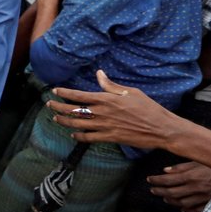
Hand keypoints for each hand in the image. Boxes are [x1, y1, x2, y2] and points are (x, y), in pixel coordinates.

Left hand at [49, 69, 173, 148]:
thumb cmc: (148, 107)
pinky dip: (79, 136)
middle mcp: (102, 113)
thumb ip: (111, 85)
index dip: (65, 93)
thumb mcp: (130, 92)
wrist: (161, 128)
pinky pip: (89, 138)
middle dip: (59, 107)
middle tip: (49, 105)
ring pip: (78, 124)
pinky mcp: (110, 138)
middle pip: (74, 110)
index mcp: (106, 99)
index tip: (54, 91)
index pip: (79, 95)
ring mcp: (105, 126)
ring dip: (64, 121)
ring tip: (56, 118)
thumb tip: (99, 73)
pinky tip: (73, 134)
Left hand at [147, 161, 210, 211]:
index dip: (156, 180)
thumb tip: (165, 171)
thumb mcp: (199, 162)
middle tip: (152, 190)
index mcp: (191, 176)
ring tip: (164, 197)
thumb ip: (182, 167)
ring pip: (182, 202)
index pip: (168, 180)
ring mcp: (202, 197)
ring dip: (171, 200)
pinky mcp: (208, 203)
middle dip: (159, 191)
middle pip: (172, 192)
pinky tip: (181, 208)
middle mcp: (195, 188)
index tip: (149, 179)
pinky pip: (196, 209)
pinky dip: (186, 210)